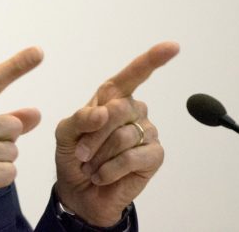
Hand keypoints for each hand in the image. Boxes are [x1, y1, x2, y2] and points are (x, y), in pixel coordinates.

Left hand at [54, 41, 179, 225]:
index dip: (153, 59)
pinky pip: (132, 157)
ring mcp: (146, 132)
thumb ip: (81, 118)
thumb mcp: (65, 134)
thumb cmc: (74, 157)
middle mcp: (133, 110)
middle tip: (80, 152)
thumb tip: (104, 112)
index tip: (173, 47)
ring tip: (91, 165)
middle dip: (93, 134)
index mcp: (111, 97)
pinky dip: (111, 169)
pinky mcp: (154, 156)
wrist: (79, 192)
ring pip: (123, 136)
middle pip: (117, 109)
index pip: (134, 74)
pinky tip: (103, 175)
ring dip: (99, 155)